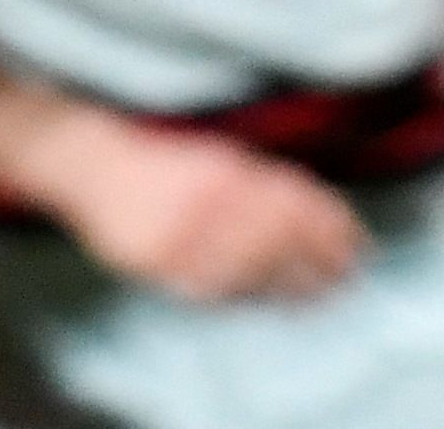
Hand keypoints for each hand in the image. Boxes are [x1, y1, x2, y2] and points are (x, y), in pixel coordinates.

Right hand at [36, 113, 366, 302]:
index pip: (296, 208)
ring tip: (318, 291)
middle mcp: (210, 206)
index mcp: (226, 170)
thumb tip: (319, 216)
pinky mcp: (164, 267)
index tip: (358, 242)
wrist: (86, 160)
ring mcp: (186, 240)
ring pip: (256, 272)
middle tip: (348, 273)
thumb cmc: (154, 151)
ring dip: (293, 285)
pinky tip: (264, 293)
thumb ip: (258, 180)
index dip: (333, 228)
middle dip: (322, 262)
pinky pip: (219, 288)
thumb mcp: (211, 151)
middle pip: (284, 245)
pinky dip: (250, 292)